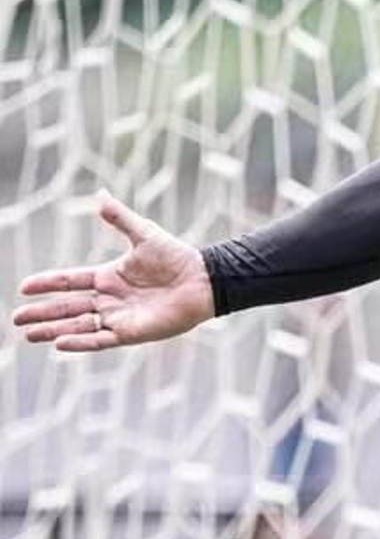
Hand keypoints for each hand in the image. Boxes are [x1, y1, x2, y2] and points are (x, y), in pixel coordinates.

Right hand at [10, 189, 215, 351]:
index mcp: (108, 277)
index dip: (47, 284)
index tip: (24, 287)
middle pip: (67, 307)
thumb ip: (119, 218)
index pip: (69, 281)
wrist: (202, 279)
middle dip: (42, 313)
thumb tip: (100, 195)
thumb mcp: (143, 233)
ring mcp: (119, 317)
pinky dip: (80, 342)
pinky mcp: (131, 332)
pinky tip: (59, 343)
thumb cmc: (176, 257)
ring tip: (29, 334)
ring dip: (53, 329)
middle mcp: (109, 299)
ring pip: (78, 326)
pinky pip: (101, 339)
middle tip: (16, 318)